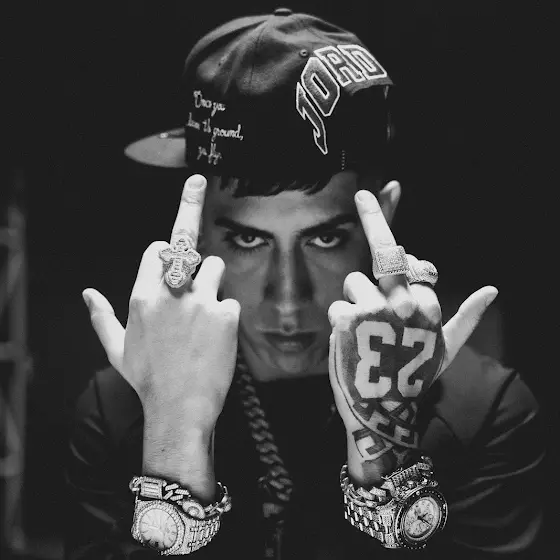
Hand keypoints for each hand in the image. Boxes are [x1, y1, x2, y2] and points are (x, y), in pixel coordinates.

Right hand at [82, 174, 239, 495]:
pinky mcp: (226, 315)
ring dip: (214, 282)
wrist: (180, 407)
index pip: (157, 250)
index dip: (166, 253)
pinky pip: (231, 302)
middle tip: (195, 284)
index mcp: (143, 298)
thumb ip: (102, 317)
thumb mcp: (117, 350)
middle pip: (188, 252)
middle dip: (192, 262)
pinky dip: (227, 316)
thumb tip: (88, 294)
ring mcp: (201, 302)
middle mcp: (172, 293)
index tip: (172, 263)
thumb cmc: (147, 380)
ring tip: (209, 309)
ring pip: (216, 266)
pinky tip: (218, 337)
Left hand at [328, 186, 497, 482]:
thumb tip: (493, 290)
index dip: (384, 215)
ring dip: (355, 306)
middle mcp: (404, 301)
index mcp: (429, 305)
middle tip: (363, 197)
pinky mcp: (348, 320)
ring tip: (365, 334)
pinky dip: (340, 324)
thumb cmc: (413, 378)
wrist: (383, 414)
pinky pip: (337, 307)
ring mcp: (375, 308)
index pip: (408, 256)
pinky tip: (351, 345)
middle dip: (374, 267)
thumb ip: (466, 318)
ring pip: (354, 284)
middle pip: (380, 261)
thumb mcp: (445, 350)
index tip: (369, 190)